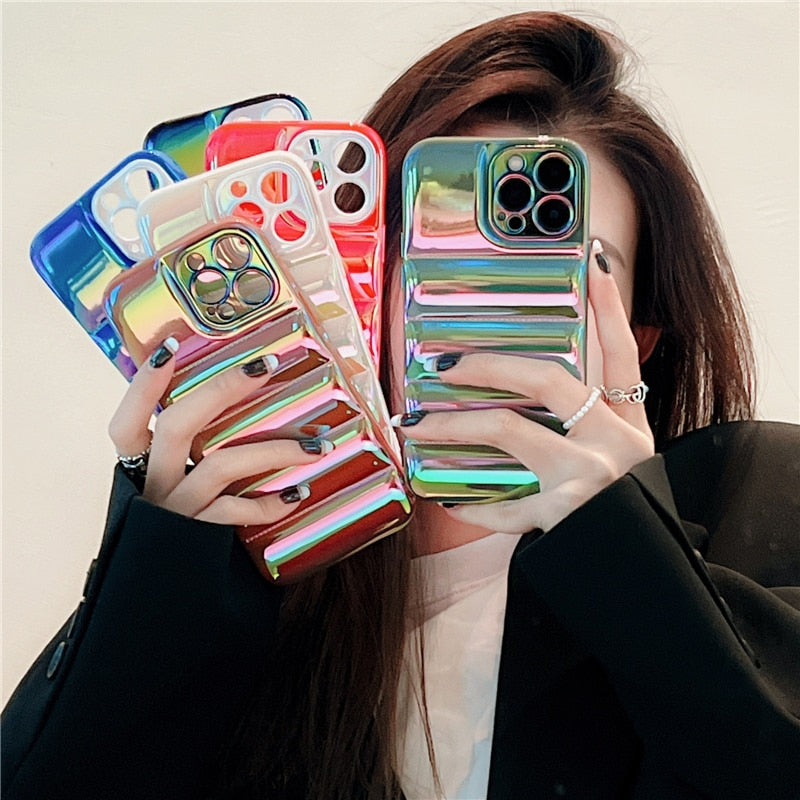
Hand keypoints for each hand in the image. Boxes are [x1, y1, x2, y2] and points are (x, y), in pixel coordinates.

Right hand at [108, 345, 328, 524]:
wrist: (164, 598)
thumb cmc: (177, 530)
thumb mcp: (169, 491)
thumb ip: (184, 458)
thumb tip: (229, 410)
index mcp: (138, 470)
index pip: (126, 423)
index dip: (143, 386)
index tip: (170, 347)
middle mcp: (151, 487)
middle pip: (179, 425)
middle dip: (223, 389)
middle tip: (267, 364)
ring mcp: (175, 512)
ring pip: (222, 464)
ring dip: (274, 449)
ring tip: (317, 445)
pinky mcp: (199, 539)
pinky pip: (238, 512)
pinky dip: (270, 502)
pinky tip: (297, 495)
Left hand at [399, 253, 654, 533]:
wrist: (649, 578)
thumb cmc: (631, 518)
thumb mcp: (628, 463)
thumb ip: (597, 430)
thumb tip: (546, 401)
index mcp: (630, 426)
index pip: (622, 356)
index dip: (610, 310)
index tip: (597, 267)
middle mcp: (614, 442)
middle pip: (548, 379)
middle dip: (490, 365)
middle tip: (447, 364)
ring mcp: (589, 476)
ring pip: (508, 430)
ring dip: (454, 427)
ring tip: (418, 428)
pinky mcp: (566, 515)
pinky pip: (506, 507)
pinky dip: (476, 507)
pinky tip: (449, 501)